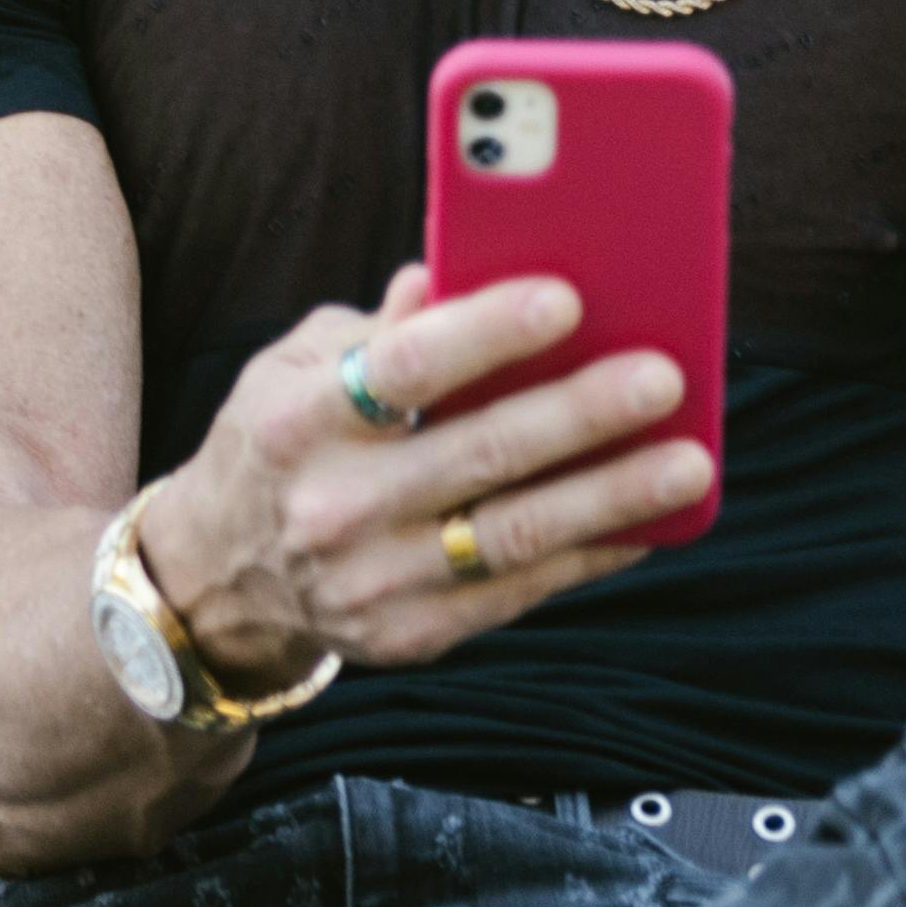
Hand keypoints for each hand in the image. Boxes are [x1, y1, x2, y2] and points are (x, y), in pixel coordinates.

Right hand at [133, 263, 719, 689]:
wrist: (217, 579)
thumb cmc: (280, 443)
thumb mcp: (292, 367)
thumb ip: (378, 325)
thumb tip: (458, 271)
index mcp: (297, 420)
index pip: (401, 369)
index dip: (486, 333)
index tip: (567, 299)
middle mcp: (331, 505)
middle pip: (477, 455)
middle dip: (579, 415)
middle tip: (663, 378)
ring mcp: (372, 580)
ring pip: (512, 535)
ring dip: (611, 498)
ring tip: (688, 464)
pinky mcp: (410, 634)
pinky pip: (520, 591)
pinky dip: (592, 554)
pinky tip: (650, 522)